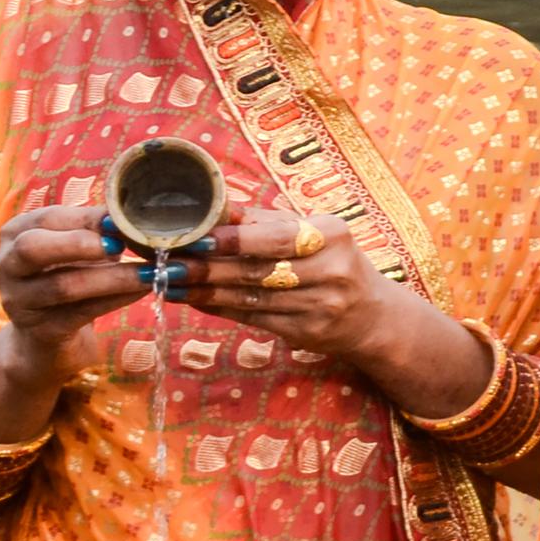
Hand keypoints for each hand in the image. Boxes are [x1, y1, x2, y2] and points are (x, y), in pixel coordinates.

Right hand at [0, 203, 155, 382]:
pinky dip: (116, 299)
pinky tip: (142, 291)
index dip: (86, 218)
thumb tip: (130, 216)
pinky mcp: (41, 330)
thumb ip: (94, 230)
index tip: (121, 219)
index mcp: (15, 233)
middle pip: (33, 248)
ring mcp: (19, 300)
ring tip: (150, 272)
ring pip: (63, 286)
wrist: (44, 335)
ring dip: (112, 278)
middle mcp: (8, 265)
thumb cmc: (66, 276)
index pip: (47, 218)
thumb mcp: (74, 249)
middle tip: (119, 244)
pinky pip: (82, 312)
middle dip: (78, 244)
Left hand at [166, 207, 412, 372]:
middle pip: (257, 270)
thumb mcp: (313, 234)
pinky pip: (252, 318)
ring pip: (249, 298)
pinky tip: (192, 299)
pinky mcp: (307, 332)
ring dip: (204, 291)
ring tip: (168, 282)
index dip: (233, 240)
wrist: (372, 315)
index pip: (275, 237)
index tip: (195, 238)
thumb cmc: (334, 262)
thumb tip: (214, 208)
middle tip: (167, 263)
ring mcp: (320, 305)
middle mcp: (331, 271)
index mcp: (331, 235)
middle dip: (207, 268)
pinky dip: (218, 308)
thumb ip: (265, 222)